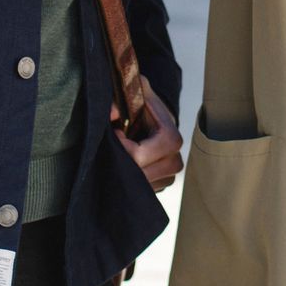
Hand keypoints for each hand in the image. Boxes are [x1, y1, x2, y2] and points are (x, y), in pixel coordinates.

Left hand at [112, 78, 183, 192]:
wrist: (154, 119)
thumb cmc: (143, 106)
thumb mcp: (133, 93)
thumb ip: (119, 98)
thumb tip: (110, 114)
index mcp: (171, 139)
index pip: (141, 155)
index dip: (124, 147)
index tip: (117, 133)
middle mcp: (175, 161)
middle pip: (140, 175)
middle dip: (121, 162)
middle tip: (114, 147)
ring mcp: (170, 176)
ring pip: (140, 186)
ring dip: (125, 173)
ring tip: (120, 154)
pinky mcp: (162, 185)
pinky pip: (142, 191)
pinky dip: (130, 181)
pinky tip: (126, 165)